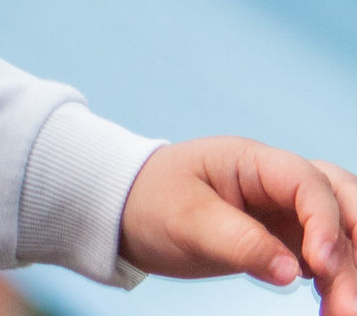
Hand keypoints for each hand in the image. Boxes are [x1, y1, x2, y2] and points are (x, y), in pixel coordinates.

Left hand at [121, 138, 356, 314]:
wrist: (128, 216)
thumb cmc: (151, 204)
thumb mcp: (185, 222)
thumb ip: (239, 242)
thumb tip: (292, 272)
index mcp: (252, 162)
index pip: (308, 182)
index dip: (325, 221)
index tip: (322, 265)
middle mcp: (279, 183)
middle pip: (344, 202)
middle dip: (354, 248)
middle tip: (351, 300)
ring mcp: (288, 211)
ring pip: (342, 235)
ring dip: (350, 272)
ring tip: (343, 314)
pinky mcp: (288, 240)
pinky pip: (328, 259)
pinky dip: (336, 283)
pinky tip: (333, 308)